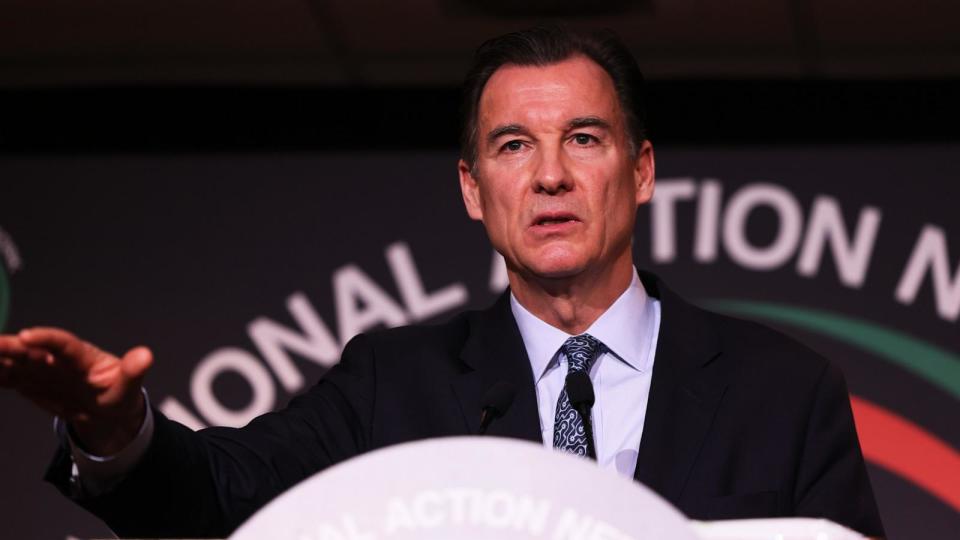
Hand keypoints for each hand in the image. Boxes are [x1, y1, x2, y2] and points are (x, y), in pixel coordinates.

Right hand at [0, 328, 152, 454]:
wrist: (106, 410)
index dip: (45, 338)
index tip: (27, 336)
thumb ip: (134, 372)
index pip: (62, 343)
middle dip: (8, 346)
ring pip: (14, 362)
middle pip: (30, 350)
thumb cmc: (119, 394)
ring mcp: (41, 370)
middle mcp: (57, 359)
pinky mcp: (30, 382)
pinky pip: (8, 377)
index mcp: (81, 356)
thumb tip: (146, 355)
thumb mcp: (128, 387)